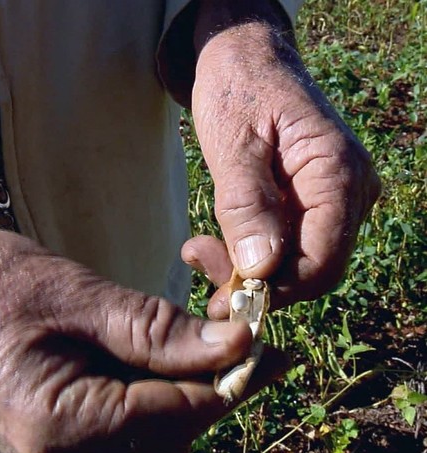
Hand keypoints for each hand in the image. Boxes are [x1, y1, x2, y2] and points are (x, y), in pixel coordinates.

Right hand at [0, 198, 287, 452]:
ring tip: (197, 333)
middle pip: (167, 437)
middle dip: (207, 385)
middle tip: (233, 330)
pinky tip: (158, 352)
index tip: (269, 348)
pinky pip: (120, 430)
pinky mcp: (50, 438)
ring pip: (149, 439)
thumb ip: (154, 328)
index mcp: (56, 429)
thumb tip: (232, 346)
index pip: (174, 415)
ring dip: (181, 390)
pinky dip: (150, 394)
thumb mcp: (75, 294)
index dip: (228, 378)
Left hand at [184, 6, 380, 317]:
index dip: (277, 290)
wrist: (244, 59)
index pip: (323, 262)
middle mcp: (349, 190)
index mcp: (337, 172)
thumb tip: (260, 267)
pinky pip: (288, 242)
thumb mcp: (233, 144)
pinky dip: (251, 252)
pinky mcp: (311, 200)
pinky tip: (215, 242)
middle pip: (313, 268)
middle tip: (200, 264)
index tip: (225, 297)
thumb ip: (247, 205)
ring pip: (298, 261)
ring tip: (198, 250)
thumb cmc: (238, 89)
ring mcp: (333, 197)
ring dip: (248, 269)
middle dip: (257, 282)